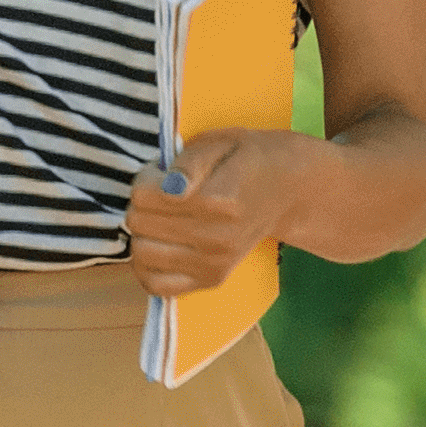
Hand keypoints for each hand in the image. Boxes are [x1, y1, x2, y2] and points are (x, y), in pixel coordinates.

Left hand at [126, 130, 300, 296]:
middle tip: (163, 191)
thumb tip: (169, 186)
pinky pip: (156, 285)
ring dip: (143, 231)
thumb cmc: (247, 160)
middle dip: (142, 202)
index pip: (144, 196)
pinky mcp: (211, 280)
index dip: (147, 176)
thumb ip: (190, 161)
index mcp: (219, 201)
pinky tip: (160, 244)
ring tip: (164, 216)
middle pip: (138, 222)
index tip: (162, 171)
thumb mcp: (221, 141)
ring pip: (141, 252)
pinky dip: (148, 265)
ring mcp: (214, 264)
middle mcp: (217, 239)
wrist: (287, 190)